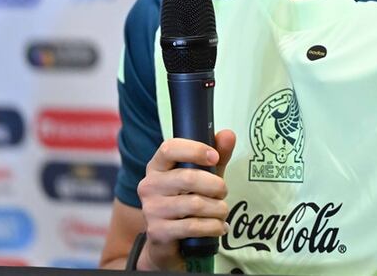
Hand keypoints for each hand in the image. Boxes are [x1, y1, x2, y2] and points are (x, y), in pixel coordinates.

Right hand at [136, 129, 235, 270]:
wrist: (167, 242)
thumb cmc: (186, 202)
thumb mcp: (202, 177)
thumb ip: (216, 156)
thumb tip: (228, 134)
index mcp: (157, 166)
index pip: (169, 148)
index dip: (195, 150)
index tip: (214, 157)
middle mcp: (149, 185)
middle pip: (188, 178)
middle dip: (215, 185)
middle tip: (224, 192)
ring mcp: (151, 209)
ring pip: (194, 204)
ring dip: (218, 209)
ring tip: (223, 212)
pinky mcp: (158, 232)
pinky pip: (192, 226)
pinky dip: (213, 227)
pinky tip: (219, 227)